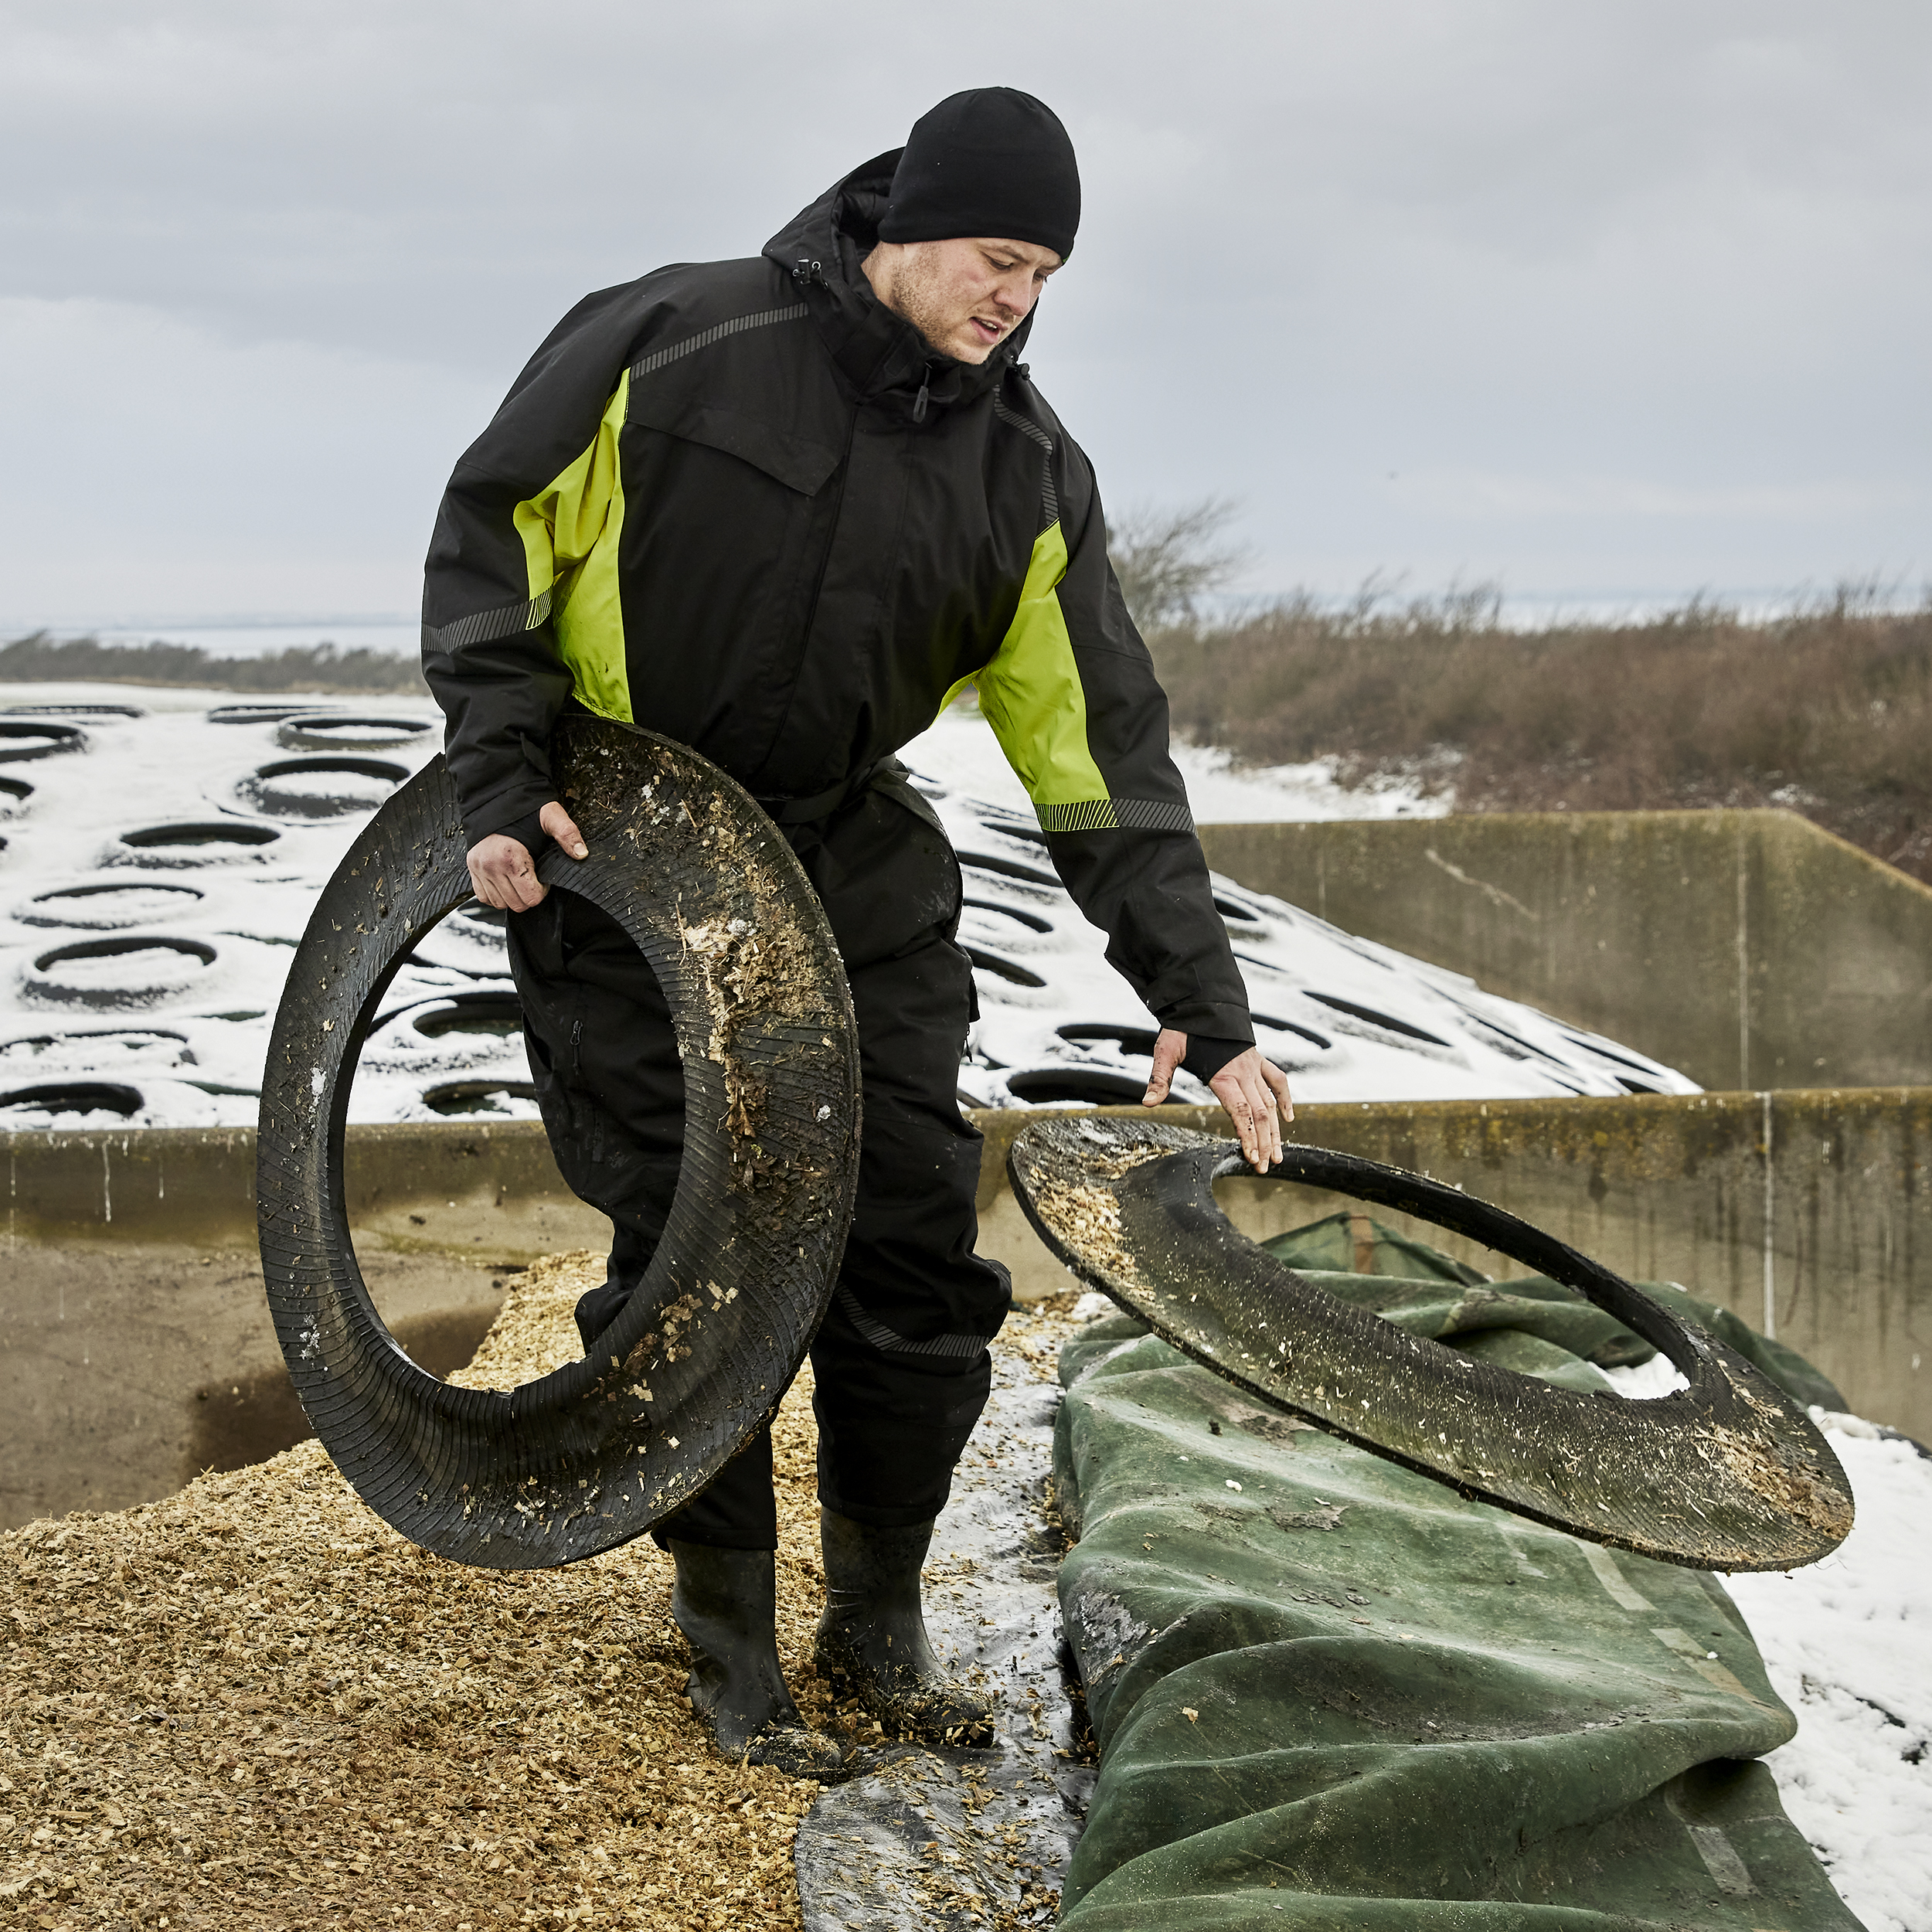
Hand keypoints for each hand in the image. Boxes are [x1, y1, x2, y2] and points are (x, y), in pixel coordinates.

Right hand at [465, 800, 588, 910]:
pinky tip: (507, 880)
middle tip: (533, 877)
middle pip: (517, 904)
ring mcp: (479, 869)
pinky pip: (485, 897)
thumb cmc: (522, 810)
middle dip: (529, 894)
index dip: (542, 890)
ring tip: (520, 877)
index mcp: (510, 857)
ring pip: (500, 903)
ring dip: (514, 896)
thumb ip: (567, 833)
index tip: (542, 876)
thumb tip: (581, 853)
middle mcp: (490, 866)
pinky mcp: (472, 870)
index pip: (531, 897)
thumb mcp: (550, 816)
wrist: (495, 800)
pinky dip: (497, 894)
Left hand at [1142, 1029, 1294, 1171]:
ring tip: (1277, 1155)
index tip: (1251, 1157)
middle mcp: (1243, 1072)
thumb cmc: (1184, 1027)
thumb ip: (1159, 1078)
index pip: (1241, 1112)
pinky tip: (1288, 1119)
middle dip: (1263, 1142)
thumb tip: (1147, 1103)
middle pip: (1260, 1114)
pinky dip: (1285, 1098)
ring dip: (1275, 1131)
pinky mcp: (1257, 1059)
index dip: (1248, 1136)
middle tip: (1264, 1167)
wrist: (1204, 1000)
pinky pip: (1277, 1080)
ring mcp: (1253, 1066)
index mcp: (1223, 1074)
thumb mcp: (1166, 1050)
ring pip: (1271, 1103)